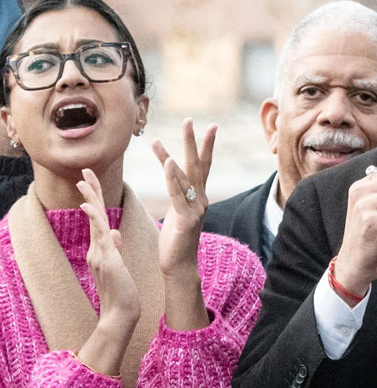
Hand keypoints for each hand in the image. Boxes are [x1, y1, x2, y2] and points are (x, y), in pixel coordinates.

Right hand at [74, 168, 139, 375]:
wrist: (121, 313)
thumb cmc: (122, 291)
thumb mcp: (118, 266)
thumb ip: (113, 248)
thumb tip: (114, 233)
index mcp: (101, 249)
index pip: (98, 218)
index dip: (95, 199)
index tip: (92, 181)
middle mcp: (96, 249)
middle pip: (92, 214)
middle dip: (89, 191)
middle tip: (84, 170)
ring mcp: (99, 254)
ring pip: (94, 221)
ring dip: (90, 200)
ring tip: (85, 181)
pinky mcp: (107, 260)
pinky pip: (100, 236)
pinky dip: (95, 221)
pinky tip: (89, 207)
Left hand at [151, 118, 214, 329]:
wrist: (180, 266)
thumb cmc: (176, 242)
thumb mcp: (177, 213)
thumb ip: (179, 196)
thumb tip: (176, 182)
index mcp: (198, 198)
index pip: (202, 167)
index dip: (205, 146)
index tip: (208, 126)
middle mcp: (200, 200)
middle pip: (198, 165)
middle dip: (194, 142)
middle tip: (190, 120)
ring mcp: (195, 209)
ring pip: (184, 177)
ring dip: (172, 157)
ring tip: (157, 140)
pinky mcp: (186, 219)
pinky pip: (178, 194)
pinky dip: (172, 178)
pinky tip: (166, 163)